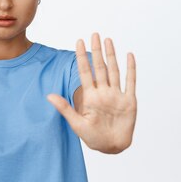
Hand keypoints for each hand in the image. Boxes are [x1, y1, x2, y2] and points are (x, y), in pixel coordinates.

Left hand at [46, 33, 136, 153]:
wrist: (111, 147)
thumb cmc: (93, 137)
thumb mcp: (76, 123)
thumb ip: (65, 108)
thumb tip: (49, 95)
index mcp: (90, 96)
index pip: (85, 72)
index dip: (82, 57)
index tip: (78, 41)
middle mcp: (104, 92)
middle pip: (100, 67)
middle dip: (96, 51)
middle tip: (94, 34)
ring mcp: (116, 95)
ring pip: (114, 71)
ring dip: (112, 56)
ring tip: (108, 40)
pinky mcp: (129, 101)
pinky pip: (130, 82)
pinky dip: (131, 69)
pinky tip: (129, 56)